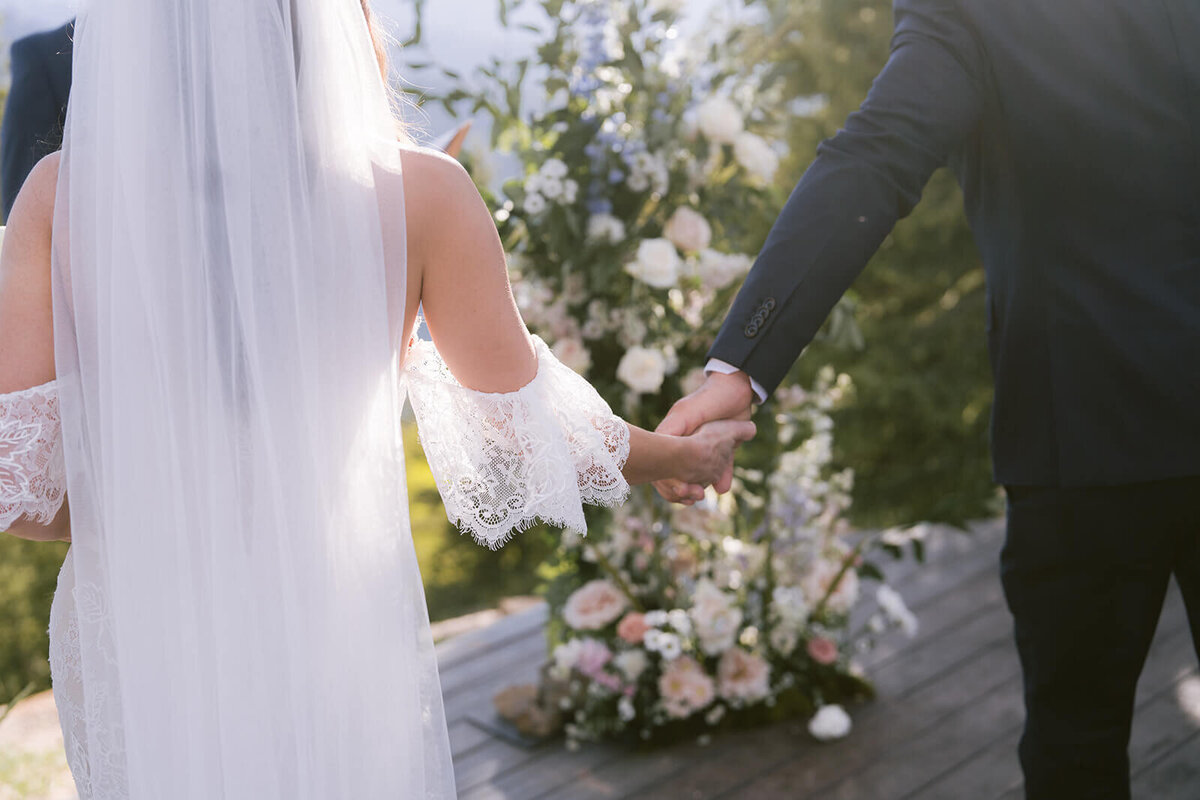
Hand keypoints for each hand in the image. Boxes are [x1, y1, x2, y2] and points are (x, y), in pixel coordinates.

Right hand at [654, 371, 755, 503]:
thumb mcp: (688, 412)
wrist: (738, 389)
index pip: (663, 455)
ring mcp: (703, 446)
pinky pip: (720, 468)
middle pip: (679, 468)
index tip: (671, 484)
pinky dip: (721, 478)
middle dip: (683, 483)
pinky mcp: (721, 450)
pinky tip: (722, 487)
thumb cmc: (710, 398)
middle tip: (691, 492)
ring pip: (700, 472)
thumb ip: (674, 427)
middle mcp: (686, 440)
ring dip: (701, 483)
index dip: (664, 472)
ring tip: (702, 494)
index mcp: (673, 432)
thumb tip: (658, 444)